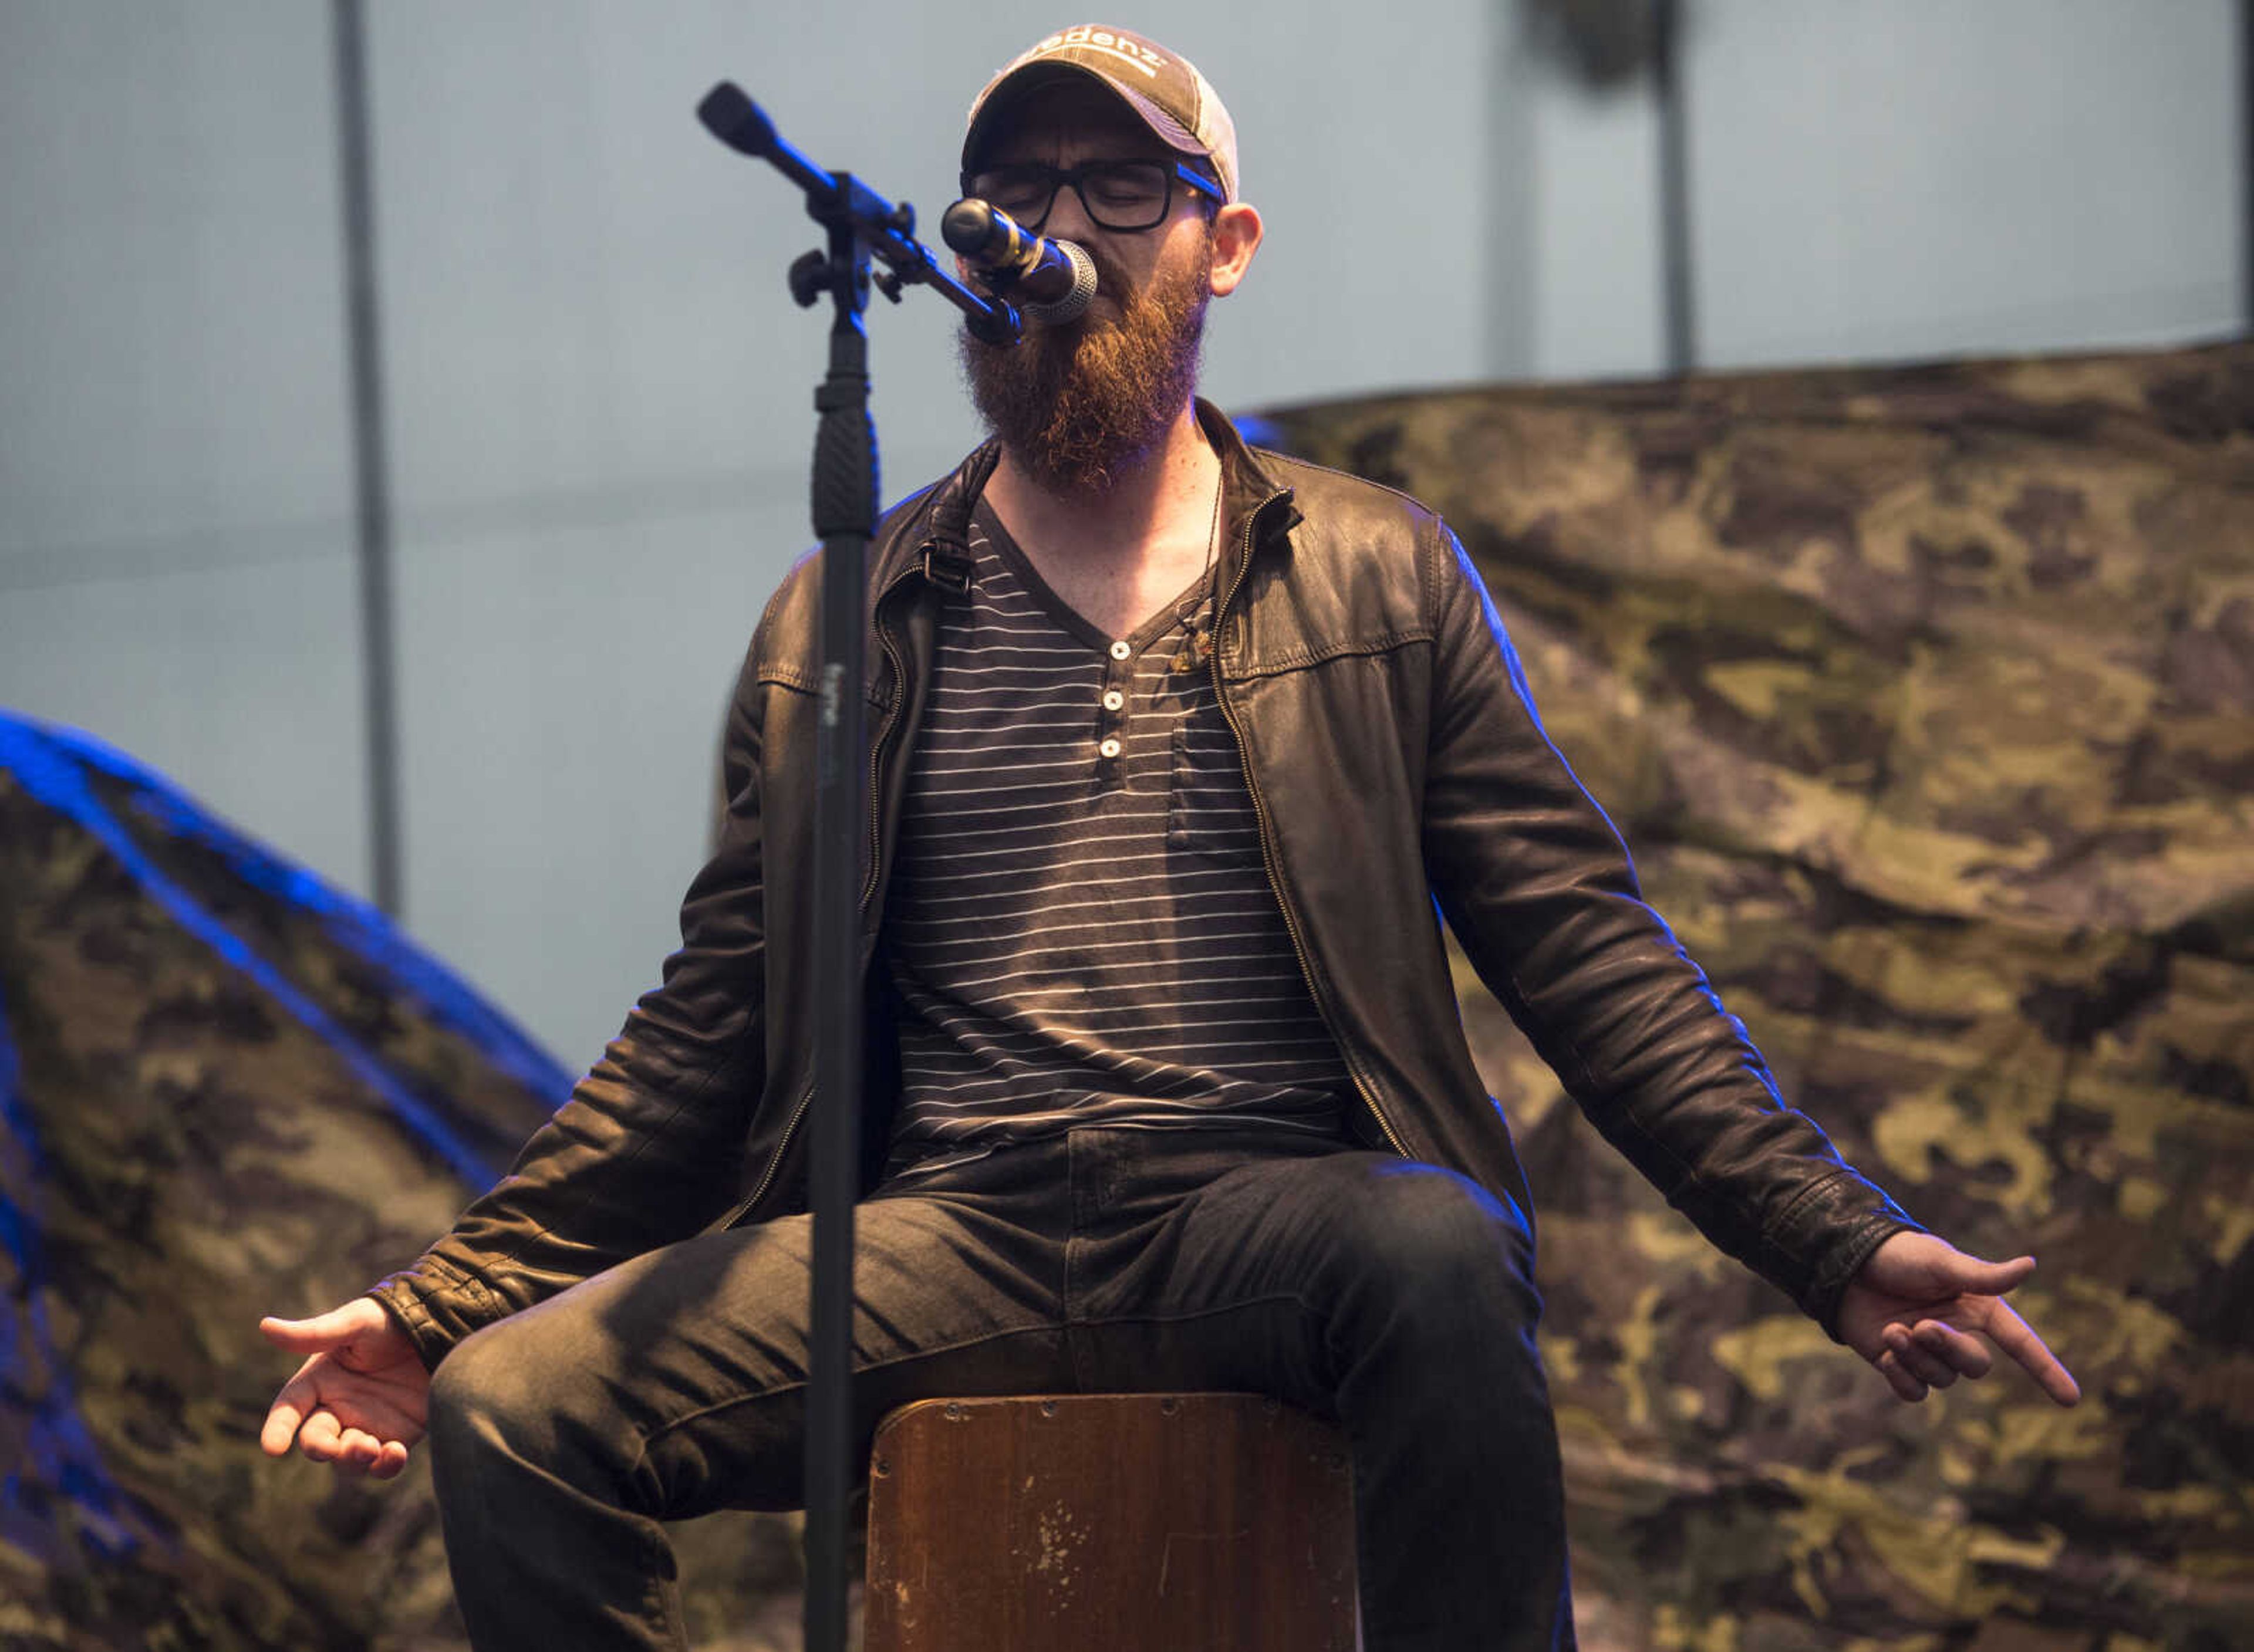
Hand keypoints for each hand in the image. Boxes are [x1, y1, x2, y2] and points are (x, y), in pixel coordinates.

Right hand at [260, 1297, 429, 1478]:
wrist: (442, 1327)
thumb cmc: (391, 1320)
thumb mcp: (355, 1323)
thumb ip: (314, 1333)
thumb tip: (265, 1326)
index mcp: (320, 1380)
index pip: (289, 1409)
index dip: (278, 1428)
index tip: (273, 1449)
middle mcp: (338, 1407)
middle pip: (316, 1441)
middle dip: (320, 1448)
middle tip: (333, 1448)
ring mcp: (367, 1424)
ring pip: (347, 1459)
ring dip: (353, 1459)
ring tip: (371, 1448)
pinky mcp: (397, 1436)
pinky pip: (383, 1463)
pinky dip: (385, 1466)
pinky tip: (394, 1454)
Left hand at [1837, 1231, 2080, 1406]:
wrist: (1843, 1264)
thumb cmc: (1896, 1255)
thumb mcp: (1940, 1261)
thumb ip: (1983, 1275)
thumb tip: (2030, 1265)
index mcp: (1978, 1308)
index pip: (2020, 1343)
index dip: (2046, 1369)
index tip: (2071, 1400)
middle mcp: (1957, 1332)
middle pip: (1975, 1366)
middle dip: (1950, 1350)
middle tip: (1920, 1326)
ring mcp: (1928, 1351)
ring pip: (1942, 1379)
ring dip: (1917, 1358)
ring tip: (1892, 1330)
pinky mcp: (1899, 1363)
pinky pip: (1914, 1392)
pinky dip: (1901, 1378)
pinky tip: (1885, 1354)